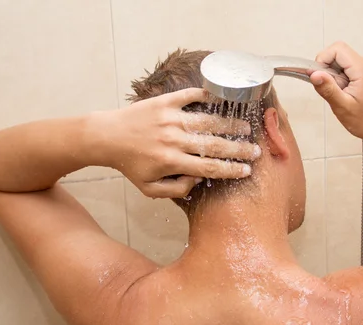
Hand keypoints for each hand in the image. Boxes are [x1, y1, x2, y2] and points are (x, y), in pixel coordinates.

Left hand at [92, 88, 260, 197]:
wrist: (107, 137)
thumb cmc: (130, 165)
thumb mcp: (149, 188)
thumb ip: (176, 190)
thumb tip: (199, 178)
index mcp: (171, 162)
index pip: (209, 167)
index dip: (230, 170)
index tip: (246, 170)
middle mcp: (173, 139)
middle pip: (214, 145)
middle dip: (238, 149)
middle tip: (256, 150)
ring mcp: (170, 118)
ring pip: (207, 121)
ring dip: (230, 124)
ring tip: (246, 127)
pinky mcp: (164, 102)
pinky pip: (189, 96)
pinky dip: (206, 96)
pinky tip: (221, 98)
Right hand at [310, 42, 362, 147]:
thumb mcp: (343, 108)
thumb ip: (327, 89)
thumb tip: (314, 74)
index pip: (337, 49)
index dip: (323, 60)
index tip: (320, 78)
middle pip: (340, 54)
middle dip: (330, 71)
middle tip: (335, 91)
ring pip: (344, 62)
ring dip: (337, 77)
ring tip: (344, 96)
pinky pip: (351, 68)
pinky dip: (345, 79)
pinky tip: (350, 94)